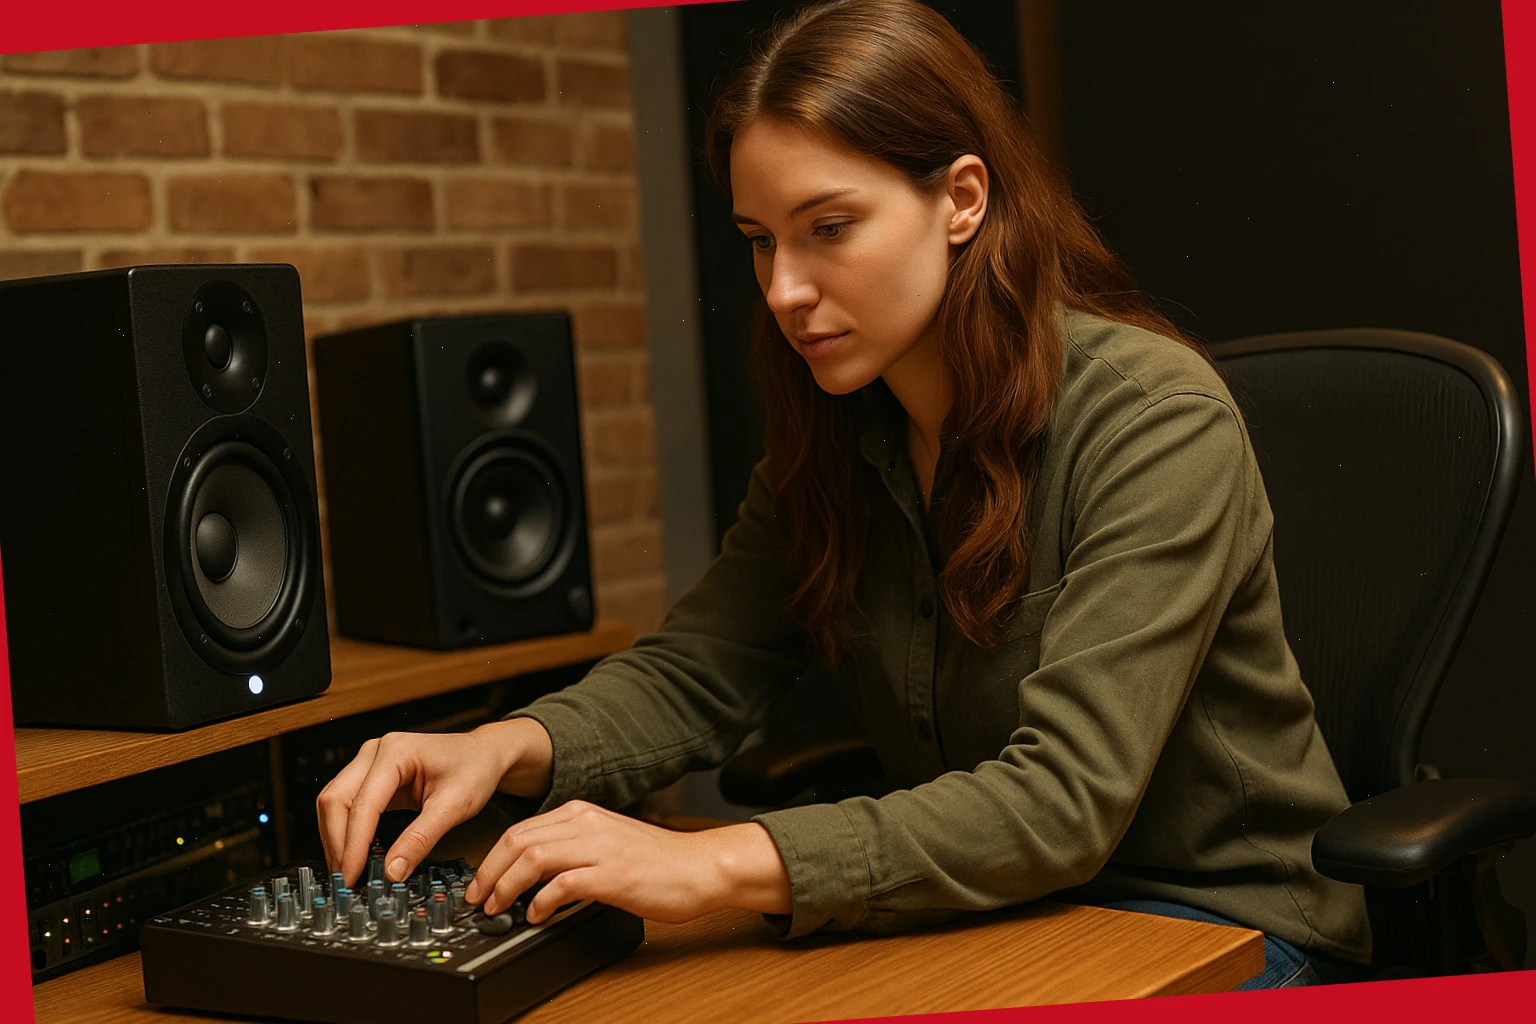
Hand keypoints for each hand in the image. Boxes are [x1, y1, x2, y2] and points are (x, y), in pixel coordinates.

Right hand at [316, 718, 553, 888]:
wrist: (484, 754)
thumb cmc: (474, 769)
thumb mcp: (454, 806)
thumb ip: (421, 839)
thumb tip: (392, 871)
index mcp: (395, 752)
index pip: (362, 805)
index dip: (353, 845)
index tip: (351, 877)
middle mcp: (375, 752)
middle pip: (336, 800)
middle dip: (338, 843)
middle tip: (345, 880)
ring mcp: (370, 762)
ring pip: (335, 803)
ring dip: (337, 839)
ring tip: (348, 872)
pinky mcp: (371, 776)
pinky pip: (347, 805)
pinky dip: (346, 831)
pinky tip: (356, 854)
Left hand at [463, 801, 792, 924]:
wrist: (700, 867)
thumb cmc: (658, 861)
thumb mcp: (607, 841)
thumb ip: (572, 847)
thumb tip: (532, 871)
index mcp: (583, 813)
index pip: (520, 828)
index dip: (491, 856)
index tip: (480, 880)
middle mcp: (587, 824)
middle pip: (518, 840)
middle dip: (488, 871)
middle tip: (477, 898)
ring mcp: (599, 847)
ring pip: (532, 857)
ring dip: (506, 885)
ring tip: (498, 907)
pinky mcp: (612, 874)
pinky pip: (561, 884)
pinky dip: (540, 901)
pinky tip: (537, 915)